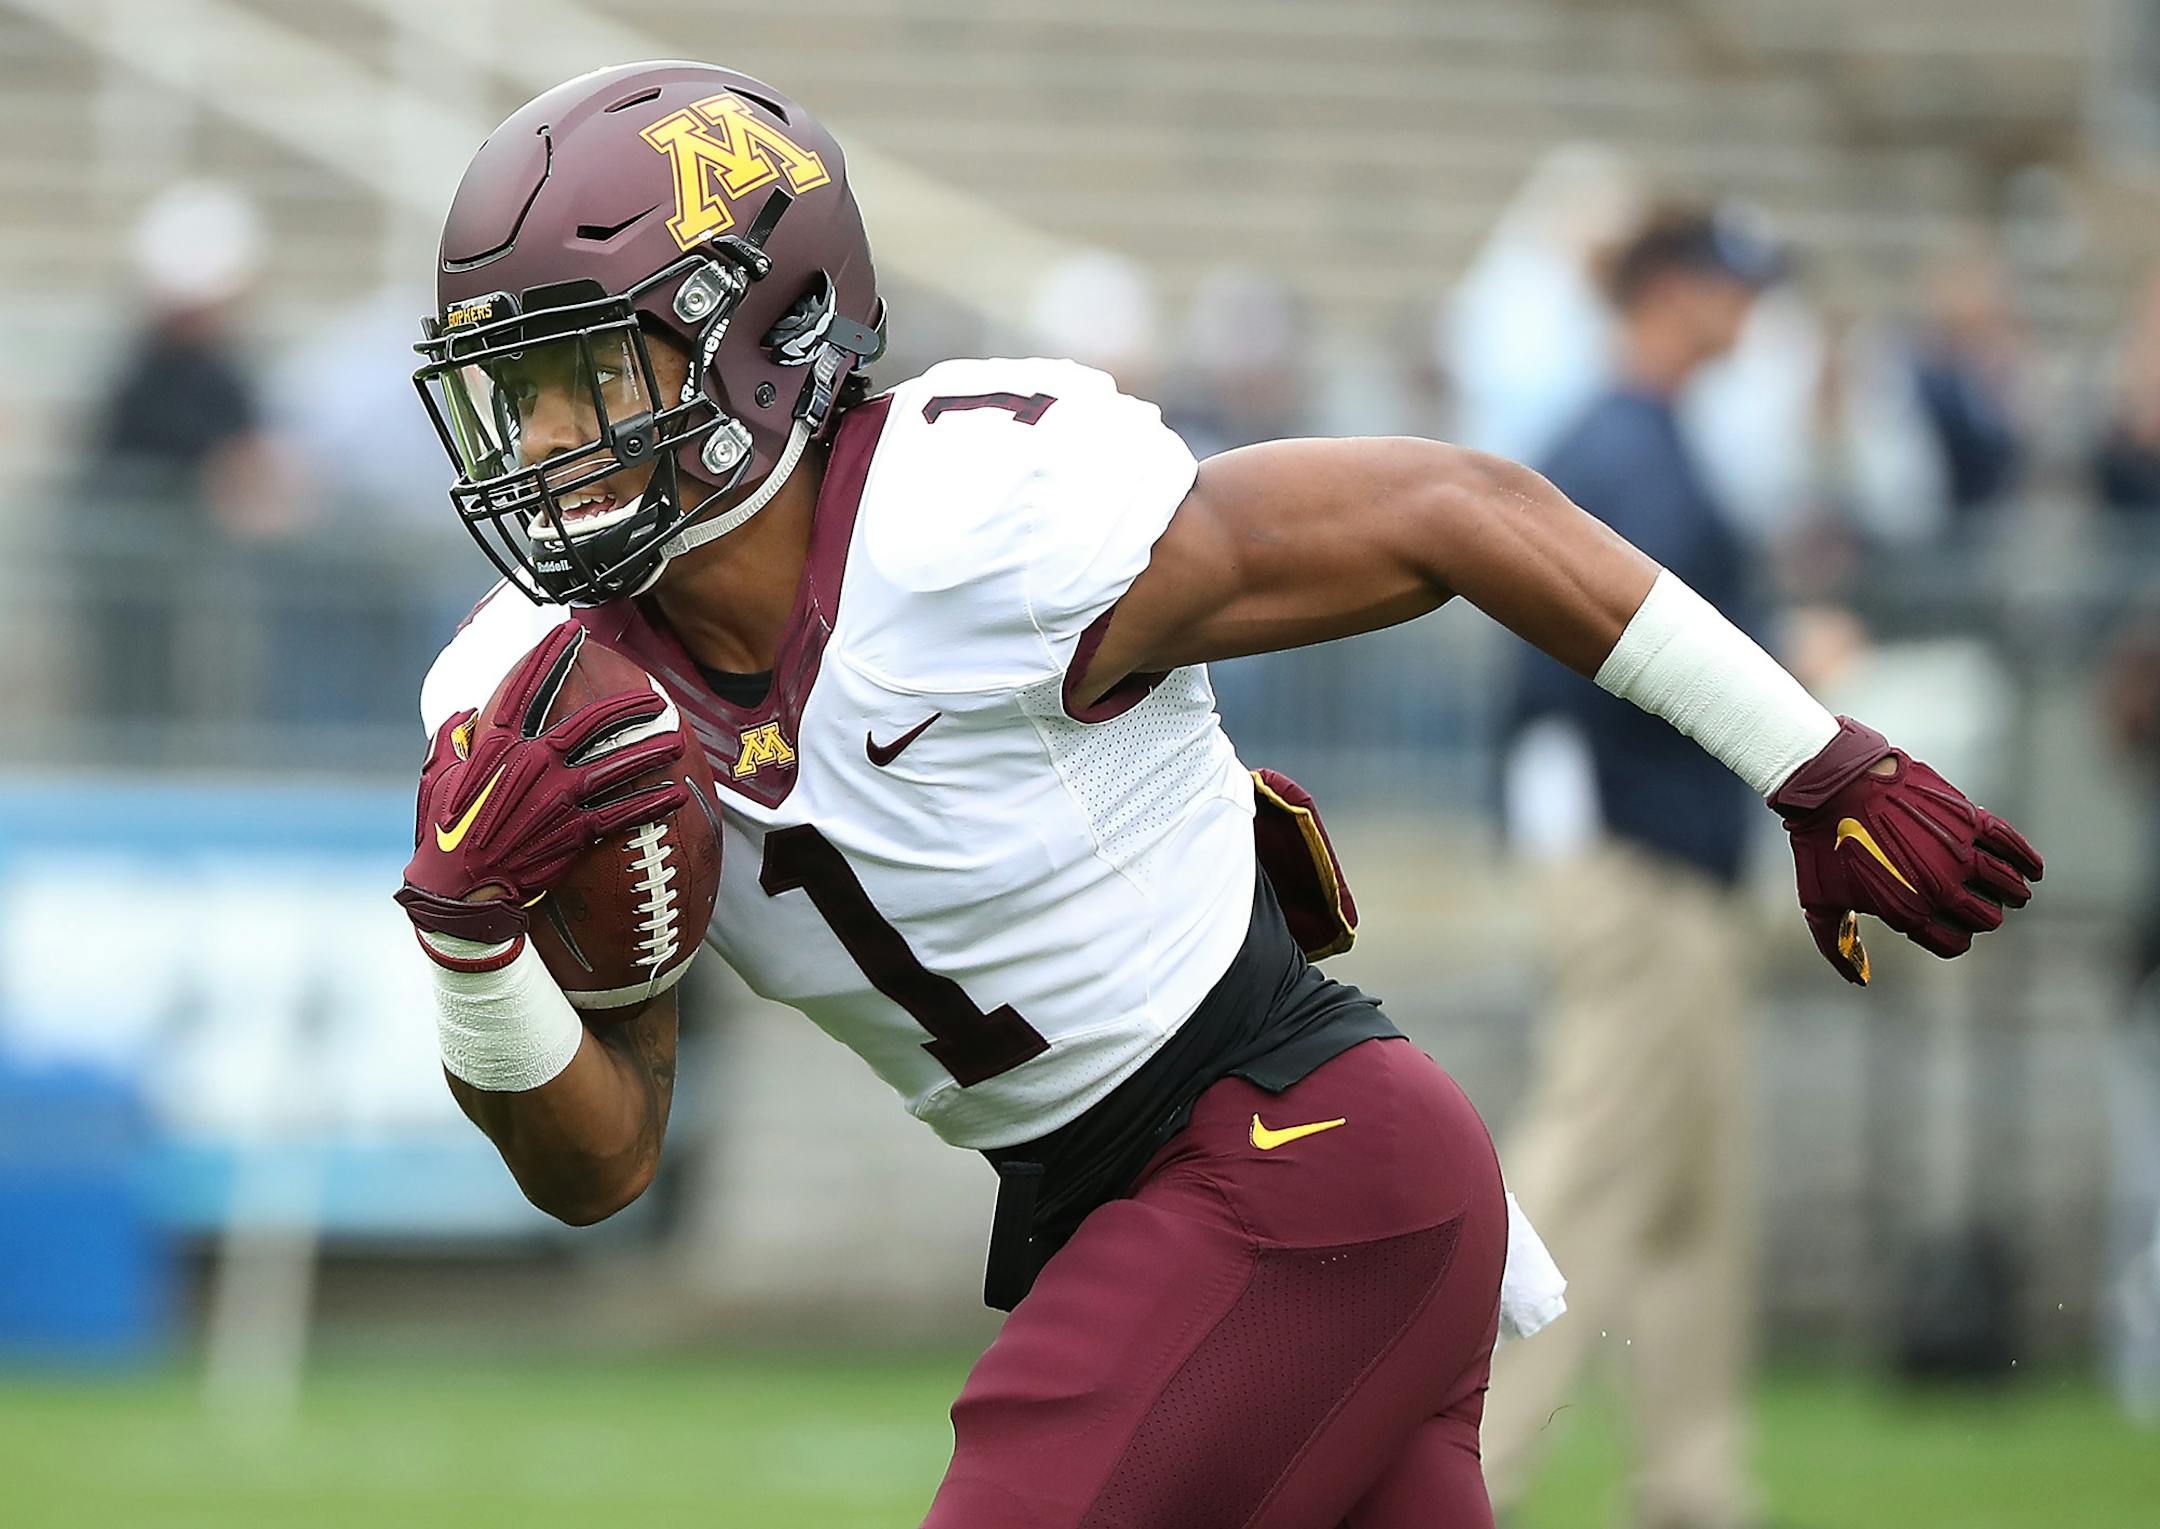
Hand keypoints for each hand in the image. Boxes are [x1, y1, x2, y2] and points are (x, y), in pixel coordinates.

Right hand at [396, 622, 688, 950]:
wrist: (456, 890)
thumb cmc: (441, 833)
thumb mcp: (435, 776)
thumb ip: (451, 739)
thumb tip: (463, 714)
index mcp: (499, 746)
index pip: (529, 686)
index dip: (552, 654)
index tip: (573, 631)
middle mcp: (533, 764)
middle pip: (591, 723)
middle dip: (627, 707)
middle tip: (654, 700)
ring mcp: (557, 798)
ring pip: (616, 766)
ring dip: (650, 752)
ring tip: (675, 742)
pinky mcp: (574, 833)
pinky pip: (622, 813)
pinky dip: (650, 803)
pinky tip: (674, 794)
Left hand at [1770, 716, 2042, 984]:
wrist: (1830, 786)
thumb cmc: (1820, 845)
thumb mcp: (1819, 903)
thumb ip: (1838, 945)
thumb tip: (1859, 979)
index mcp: (1907, 911)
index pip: (1953, 942)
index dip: (1957, 939)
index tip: (1955, 930)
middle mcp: (1938, 886)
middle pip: (1984, 916)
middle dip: (1986, 916)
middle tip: (1985, 907)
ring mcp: (1956, 852)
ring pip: (2005, 884)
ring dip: (2014, 892)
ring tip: (2016, 891)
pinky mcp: (1967, 819)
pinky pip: (2009, 843)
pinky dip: (2027, 858)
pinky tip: (2034, 869)